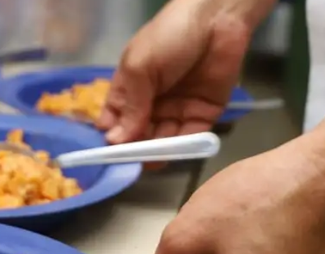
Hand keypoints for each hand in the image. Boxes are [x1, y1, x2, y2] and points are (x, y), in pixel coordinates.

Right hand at [98, 0, 252, 146]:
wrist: (218, 19)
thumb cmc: (169, 36)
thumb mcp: (140, 68)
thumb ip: (131, 107)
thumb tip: (114, 142)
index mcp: (130, 89)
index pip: (114, 122)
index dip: (110, 140)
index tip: (106, 156)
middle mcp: (151, 104)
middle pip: (138, 137)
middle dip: (135, 150)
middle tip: (131, 162)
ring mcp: (177, 110)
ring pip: (163, 141)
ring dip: (157, 152)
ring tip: (151, 160)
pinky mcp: (204, 114)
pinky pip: (190, 137)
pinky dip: (182, 147)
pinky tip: (174, 152)